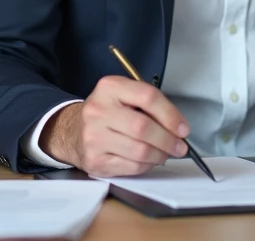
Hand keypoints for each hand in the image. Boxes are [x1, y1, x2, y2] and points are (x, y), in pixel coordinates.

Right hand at [40, 75, 190, 176]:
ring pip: (140, 151)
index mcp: (109, 88)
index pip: (147, 97)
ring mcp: (94, 137)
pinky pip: (131, 166)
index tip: (183, 128)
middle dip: (168, 139)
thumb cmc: (106, 112)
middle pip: (144, 127)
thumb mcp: (123, 95)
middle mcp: (98, 110)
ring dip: (160, 155)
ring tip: (165, 153)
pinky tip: (148, 160)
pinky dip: (146, 166)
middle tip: (179, 146)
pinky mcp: (95, 160)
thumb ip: (149, 105)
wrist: (72, 130)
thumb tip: (178, 127)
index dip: (170, 114)